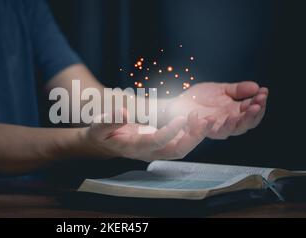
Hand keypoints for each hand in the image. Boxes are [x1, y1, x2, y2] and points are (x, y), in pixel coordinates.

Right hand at [83, 110, 215, 161]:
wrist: (103, 144)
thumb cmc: (101, 134)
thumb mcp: (98, 126)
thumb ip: (110, 120)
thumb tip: (123, 112)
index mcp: (134, 147)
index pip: (156, 142)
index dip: (170, 132)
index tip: (181, 118)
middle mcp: (148, 153)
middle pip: (176, 151)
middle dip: (192, 138)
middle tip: (203, 120)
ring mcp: (156, 151)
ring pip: (181, 149)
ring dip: (196, 136)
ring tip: (207, 119)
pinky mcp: (161, 146)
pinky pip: (180, 143)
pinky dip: (192, 133)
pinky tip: (198, 120)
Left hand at [163, 82, 267, 139]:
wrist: (180, 101)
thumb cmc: (201, 97)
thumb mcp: (222, 89)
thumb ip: (238, 89)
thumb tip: (257, 87)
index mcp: (235, 113)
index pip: (253, 112)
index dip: (260, 103)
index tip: (264, 92)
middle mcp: (227, 123)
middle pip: (245, 124)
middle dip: (254, 113)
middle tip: (259, 103)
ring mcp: (214, 127)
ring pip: (230, 130)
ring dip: (238, 121)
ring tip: (245, 110)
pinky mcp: (200, 129)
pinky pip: (207, 130)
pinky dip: (210, 125)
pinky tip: (213, 117)